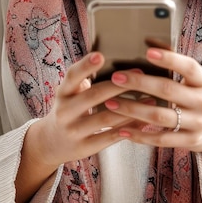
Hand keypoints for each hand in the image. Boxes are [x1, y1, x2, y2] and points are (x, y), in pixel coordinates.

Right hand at [15, 51, 140, 202]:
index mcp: (63, 92)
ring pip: (105, 118)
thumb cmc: (69, 109)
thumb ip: (85, 78)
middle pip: (94, 95)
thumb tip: (112, 60)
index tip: (101, 55)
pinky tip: (144, 122)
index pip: (72, 75)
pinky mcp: (84, 147)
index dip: (86, 65)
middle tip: (140, 75)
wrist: (50, 142)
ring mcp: (74, 131)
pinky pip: (110, 137)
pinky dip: (128, 129)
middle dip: (119, 85)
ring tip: (150, 99)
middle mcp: (65, 111)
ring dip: (130, 108)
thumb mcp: (69, 92)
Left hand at [103, 47, 201, 185]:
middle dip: (139, 84)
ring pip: (160, 116)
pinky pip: (160, 139)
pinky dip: (139, 135)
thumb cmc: (200, 97)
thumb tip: (149, 42)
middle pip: (168, 91)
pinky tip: (122, 130)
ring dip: (132, 110)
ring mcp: (197, 124)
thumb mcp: (196, 80)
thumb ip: (176, 65)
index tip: (147, 52)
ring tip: (111, 103)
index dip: (169, 59)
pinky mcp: (190, 142)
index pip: (188, 67)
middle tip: (116, 77)